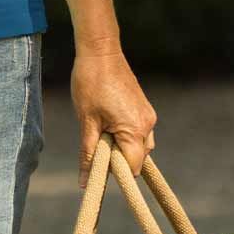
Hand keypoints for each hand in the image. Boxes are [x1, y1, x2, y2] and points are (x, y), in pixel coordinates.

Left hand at [71, 46, 156, 185]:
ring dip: (121, 147)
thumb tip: (85, 183)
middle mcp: (148, 124)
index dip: (115, 173)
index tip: (99, 169)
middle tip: (96, 145)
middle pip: (137, 158)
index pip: (132, 167)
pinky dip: (125, 135)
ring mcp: (148, 115)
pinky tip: (107, 123)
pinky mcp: (144, 108)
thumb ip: (88, 154)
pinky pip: (139, 131)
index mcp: (135, 130)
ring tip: (100, 131)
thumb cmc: (90, 83)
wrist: (100, 51)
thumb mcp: (86, 121)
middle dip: (118, 159)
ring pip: (139, 145)